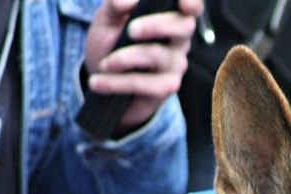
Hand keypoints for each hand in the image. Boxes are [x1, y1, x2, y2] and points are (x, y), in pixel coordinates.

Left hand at [84, 0, 202, 132]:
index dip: (192, 1)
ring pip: (159, 55)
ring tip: (104, 64)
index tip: (183, 2)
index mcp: (169, 16)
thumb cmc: (110, 40)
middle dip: (157, 25)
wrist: (101, 77)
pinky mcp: (167, 87)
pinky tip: (98, 83)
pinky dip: (119, 83)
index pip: (191, 6)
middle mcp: (178, 39)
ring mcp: (176, 64)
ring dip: (127, 58)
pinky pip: (148, 84)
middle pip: (183, 26)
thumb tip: (125, 2)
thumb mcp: (107, 18)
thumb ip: (115, 6)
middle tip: (131, 31)